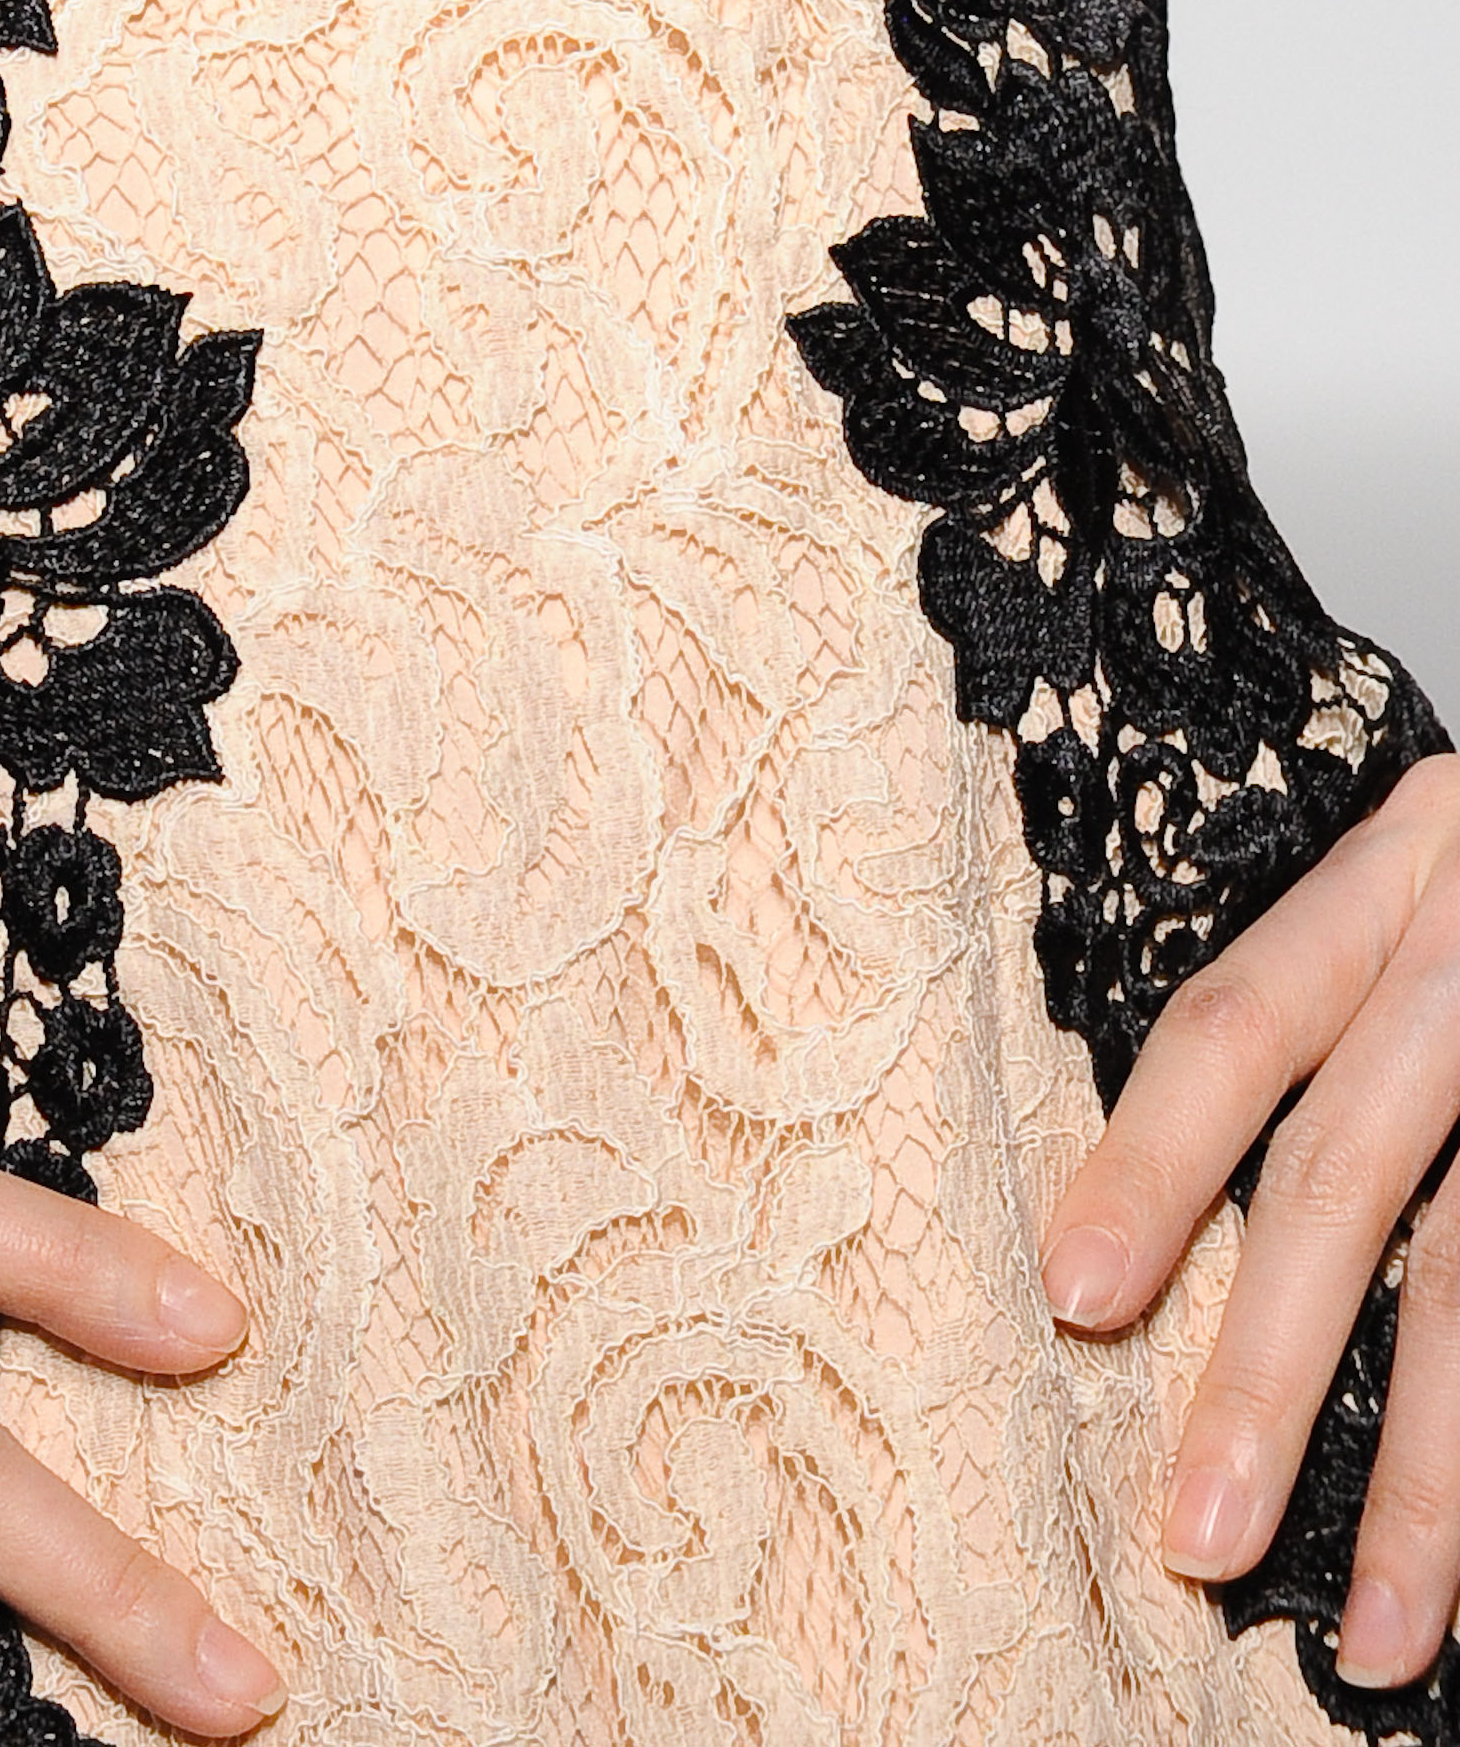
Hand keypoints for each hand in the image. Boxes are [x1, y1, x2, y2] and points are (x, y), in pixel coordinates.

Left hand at [1040, 750, 1459, 1693]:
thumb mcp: (1437, 886)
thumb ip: (1346, 1015)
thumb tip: (1171, 1238)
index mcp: (1406, 864)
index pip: (1243, 1018)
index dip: (1153, 1157)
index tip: (1071, 1293)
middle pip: (1350, 1170)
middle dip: (1267, 1367)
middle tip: (1192, 1535)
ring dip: (1431, 1480)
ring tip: (1373, 1628)